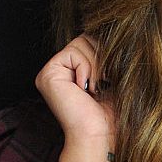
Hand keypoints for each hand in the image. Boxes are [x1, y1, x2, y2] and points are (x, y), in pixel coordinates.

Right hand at [35, 34, 115, 152]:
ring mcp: (51, 72)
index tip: (113, 76)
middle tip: (106, 81)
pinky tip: (87, 89)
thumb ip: (108, 53)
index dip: (107, 51)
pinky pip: (72, 53)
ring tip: (97, 87)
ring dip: (96, 64)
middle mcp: (60, 69)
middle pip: (86, 37)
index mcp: (74, 70)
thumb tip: (114, 28)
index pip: (92, 40)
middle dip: (103, 56)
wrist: (100, 134)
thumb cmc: (112, 111)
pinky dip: (86, 68)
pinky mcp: (47, 74)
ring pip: (80, 42)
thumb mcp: (114, 75)